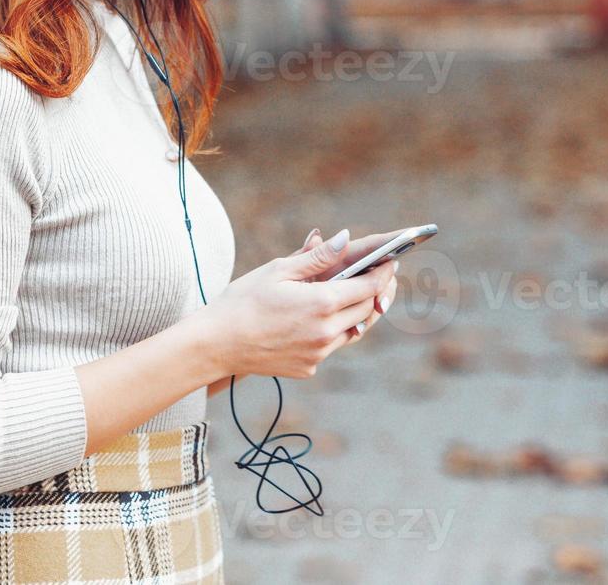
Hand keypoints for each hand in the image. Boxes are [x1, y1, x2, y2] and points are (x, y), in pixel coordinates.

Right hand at [191, 228, 397, 378]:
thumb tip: (345, 238)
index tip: (391, 260)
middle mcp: (327, 332)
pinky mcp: (309, 368)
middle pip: (368, 310)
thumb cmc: (242, 301)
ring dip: (361, 312)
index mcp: (321, 303)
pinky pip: (332, 346)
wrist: (216, 344)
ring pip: (355, 331)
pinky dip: (335, 330)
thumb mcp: (278, 270)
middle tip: (381, 275)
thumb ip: (316, 257)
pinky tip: (324, 318)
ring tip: (361, 295)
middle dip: (378, 291)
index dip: (383, 272)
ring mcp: (319, 353)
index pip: (369, 286)